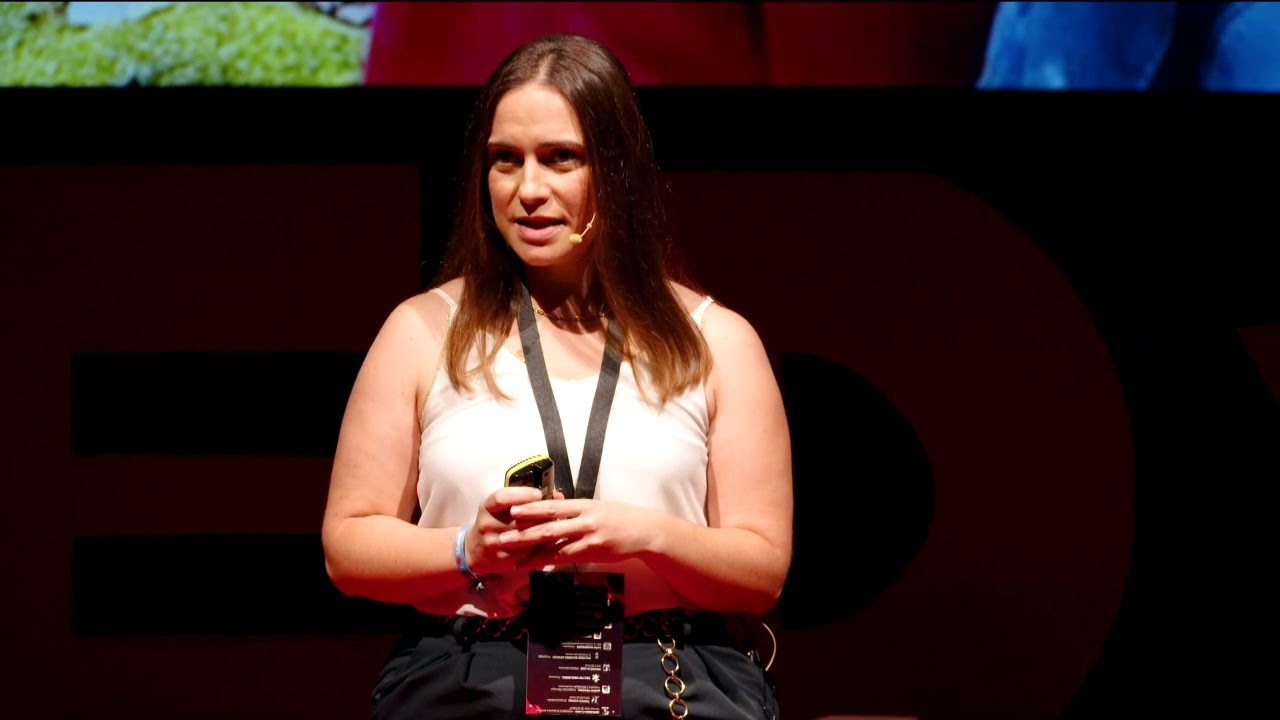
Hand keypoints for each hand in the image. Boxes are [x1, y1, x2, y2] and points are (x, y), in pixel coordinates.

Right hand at [465, 486, 563, 576]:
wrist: (475, 551)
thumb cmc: (494, 522)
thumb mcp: (501, 507)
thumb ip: (525, 498)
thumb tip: (556, 495)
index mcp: (487, 507)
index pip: (502, 498)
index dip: (522, 495)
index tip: (539, 494)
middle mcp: (487, 524)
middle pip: (518, 518)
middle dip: (541, 514)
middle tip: (558, 511)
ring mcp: (494, 543)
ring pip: (525, 536)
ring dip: (544, 530)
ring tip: (559, 525)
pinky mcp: (503, 559)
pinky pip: (527, 552)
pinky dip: (542, 546)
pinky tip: (554, 541)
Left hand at [501, 499, 662, 566]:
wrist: (646, 530)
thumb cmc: (621, 518)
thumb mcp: (598, 507)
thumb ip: (575, 508)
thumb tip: (553, 503)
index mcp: (584, 504)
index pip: (553, 506)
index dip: (531, 509)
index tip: (513, 511)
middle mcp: (586, 519)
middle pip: (550, 526)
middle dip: (524, 533)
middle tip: (504, 538)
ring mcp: (591, 537)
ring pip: (556, 545)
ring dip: (533, 553)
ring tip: (514, 558)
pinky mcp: (595, 552)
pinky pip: (569, 558)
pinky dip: (551, 562)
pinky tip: (538, 566)